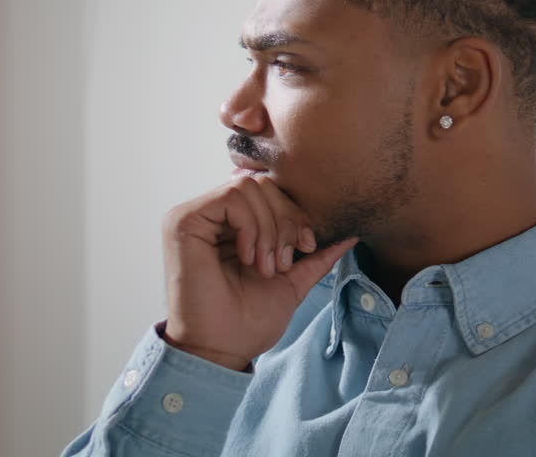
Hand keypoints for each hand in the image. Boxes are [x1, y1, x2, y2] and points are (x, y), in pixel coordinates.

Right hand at [161, 173, 356, 370]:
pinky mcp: (183, 221)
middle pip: (263, 184)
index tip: (307, 247)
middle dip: (285, 221)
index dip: (295, 214)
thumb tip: (352, 235)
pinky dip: (251, 227)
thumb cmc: (248, 321)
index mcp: (231, 225)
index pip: (271, 192)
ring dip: (269, 229)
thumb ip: (316, 256)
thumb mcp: (292, 281)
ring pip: (249, 188)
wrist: (222, 351)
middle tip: (283, 262)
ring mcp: (194, 216)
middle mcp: (210, 215)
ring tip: (265, 266)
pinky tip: (249, 258)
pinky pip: (232, 197)